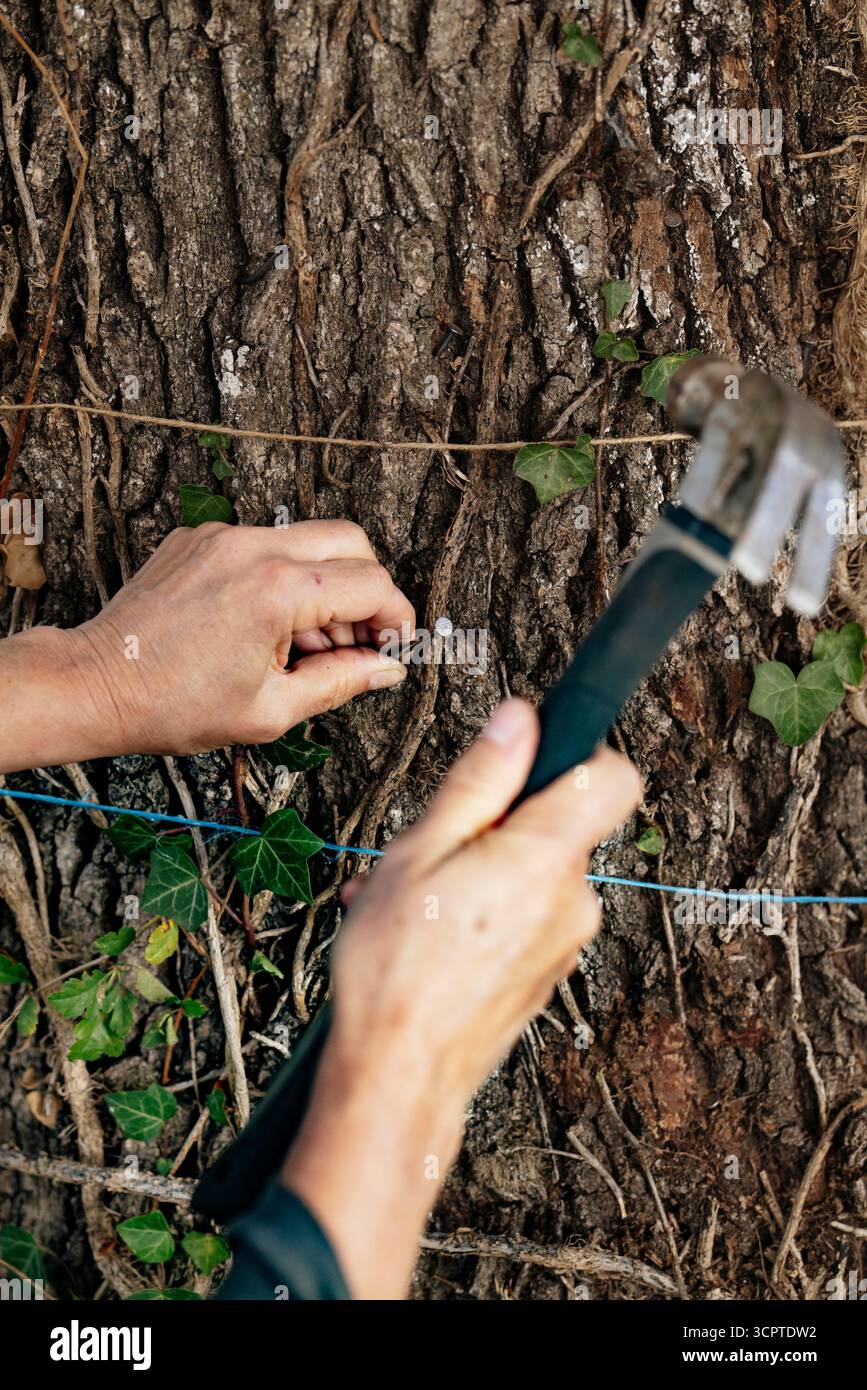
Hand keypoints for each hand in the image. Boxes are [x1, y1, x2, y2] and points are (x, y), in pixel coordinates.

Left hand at [32, 521, 412, 765]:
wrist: (97, 684)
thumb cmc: (172, 705)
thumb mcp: (271, 709)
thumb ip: (340, 681)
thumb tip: (386, 669)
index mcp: (277, 591)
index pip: (371, 585)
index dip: (396, 618)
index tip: (395, 644)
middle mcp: (253, 548)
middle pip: (351, 542)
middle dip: (368, 589)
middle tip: (358, 638)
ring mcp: (222, 536)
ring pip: (307, 539)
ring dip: (324, 584)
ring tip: (304, 643)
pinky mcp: (198, 538)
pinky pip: (262, 544)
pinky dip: (279, 577)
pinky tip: (263, 626)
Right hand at [283, 699, 641, 1296]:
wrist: (399, 1078)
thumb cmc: (397, 969)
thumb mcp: (420, 851)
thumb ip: (480, 780)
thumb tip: (521, 719)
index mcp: (546, 858)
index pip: (614, 778)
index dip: (577, 756)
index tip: (530, 760)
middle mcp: (573, 900)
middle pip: (560, 826)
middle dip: (499, 824)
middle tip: (435, 848)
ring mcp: (564, 942)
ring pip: (533, 874)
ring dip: (479, 871)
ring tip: (413, 899)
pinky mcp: (547, 974)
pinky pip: (525, 918)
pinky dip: (484, 911)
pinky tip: (428, 931)